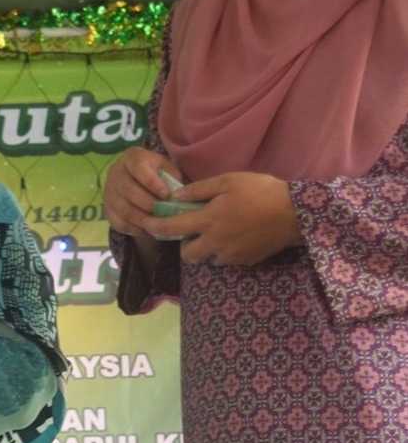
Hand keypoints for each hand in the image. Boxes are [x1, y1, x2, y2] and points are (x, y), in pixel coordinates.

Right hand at [103, 147, 178, 237]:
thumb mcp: (167, 169)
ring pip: (124, 209)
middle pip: (128, 190)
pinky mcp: (107, 209)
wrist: (137, 180)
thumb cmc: (157, 174)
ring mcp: (109, 191)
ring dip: (143, 219)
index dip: (152, 182)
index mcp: (132, 157)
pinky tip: (149, 229)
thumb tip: (177, 198)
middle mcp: (116, 172)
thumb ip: (172, 180)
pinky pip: (119, 222)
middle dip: (149, 204)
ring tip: (159, 224)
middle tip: (165, 214)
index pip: (138, 168)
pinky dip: (135, 229)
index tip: (166, 195)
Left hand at [144, 172, 302, 266]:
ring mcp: (232, 255)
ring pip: (208, 259)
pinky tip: (236, 236)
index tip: (146, 224)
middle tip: (193, 230)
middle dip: (185, 245)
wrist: (295, 213)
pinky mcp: (247, 261)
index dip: (155, 228)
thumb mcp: (228, 181)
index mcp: (208, 221)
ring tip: (217, 232)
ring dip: (206, 249)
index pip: (172, 229)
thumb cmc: (260, 191)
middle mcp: (216, 243)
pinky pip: (227, 259)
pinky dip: (225, 251)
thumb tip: (175, 196)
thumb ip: (199, 190)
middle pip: (188, 255)